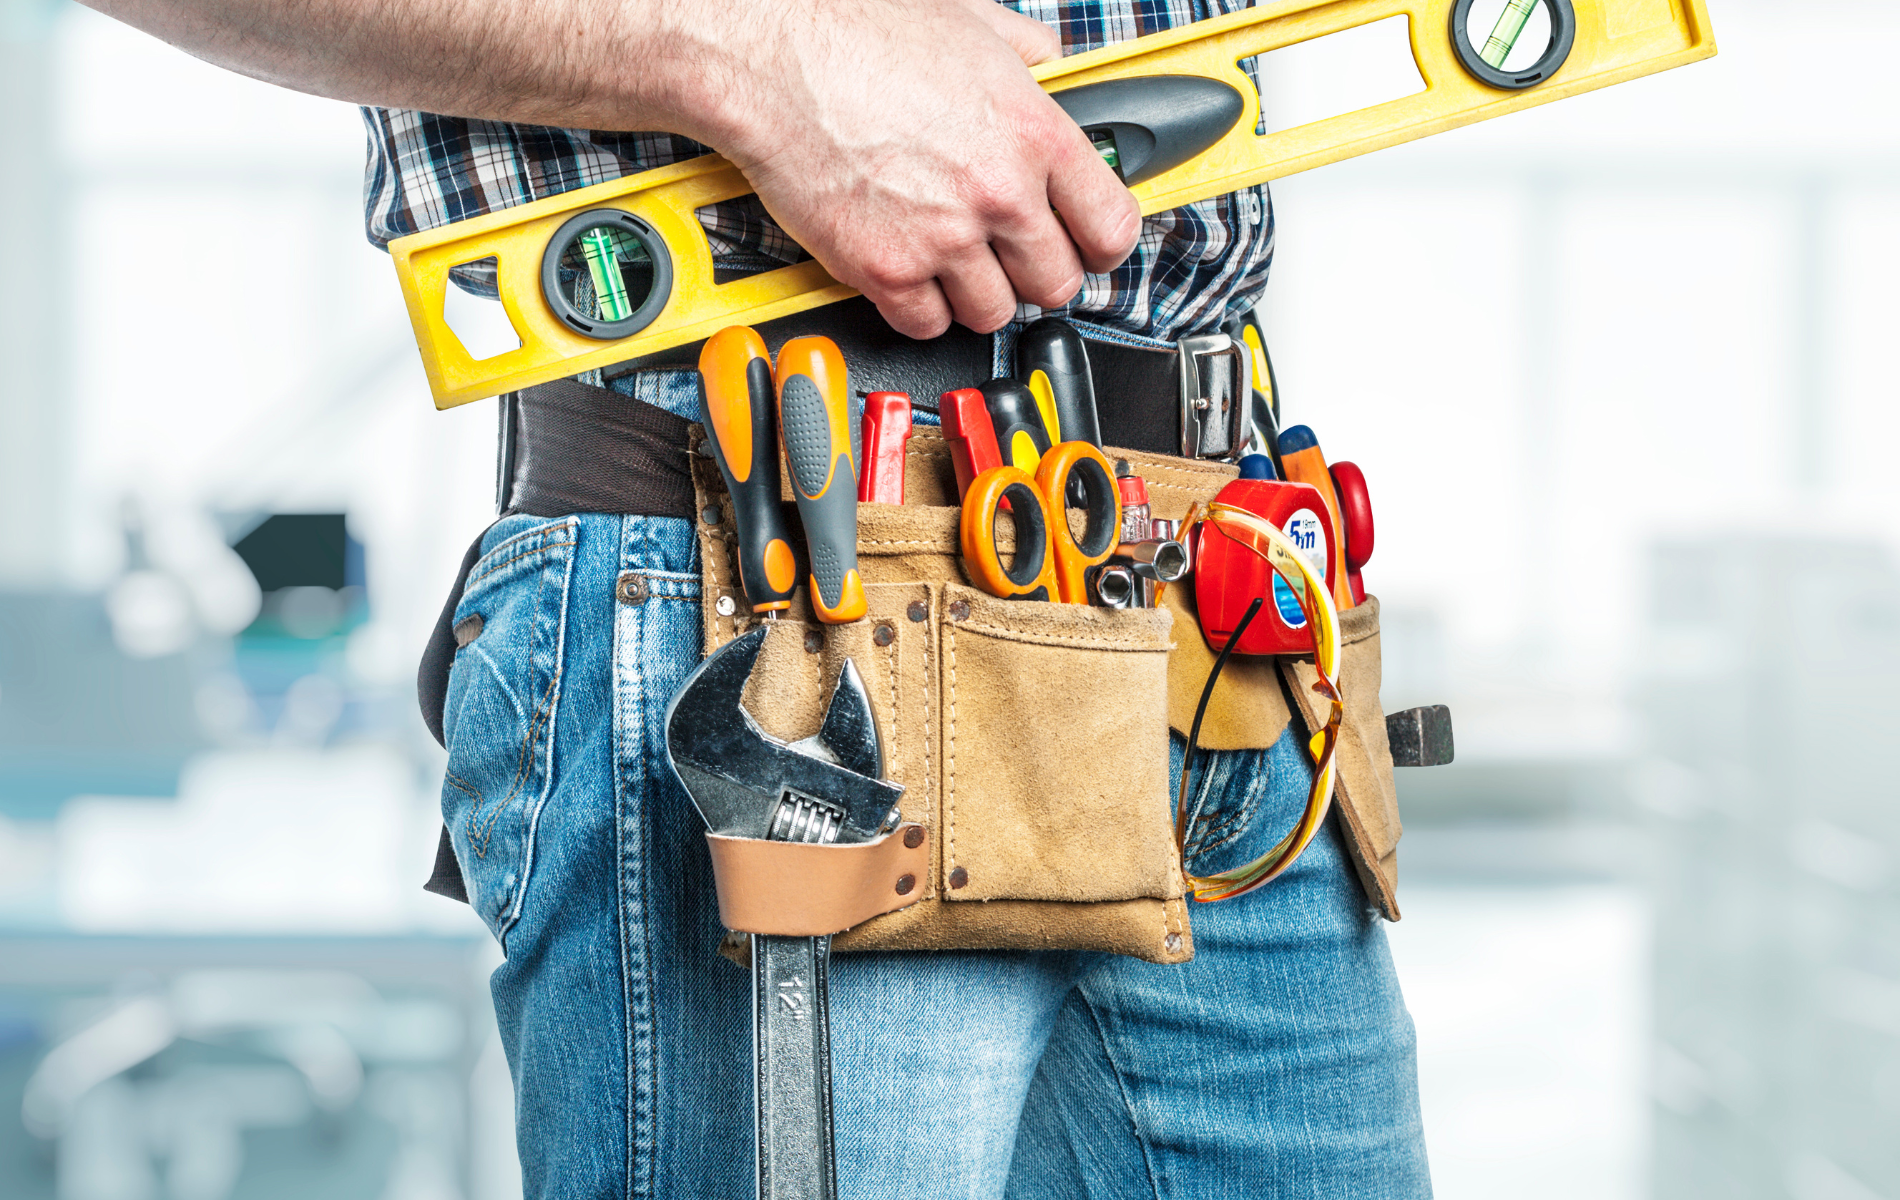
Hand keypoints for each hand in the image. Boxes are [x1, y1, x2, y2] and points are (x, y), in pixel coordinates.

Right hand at [693, 0, 1141, 337]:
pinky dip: (919, 308)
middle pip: (1056, 283)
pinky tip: (907, 271)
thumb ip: (1027, 54)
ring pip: (993, 313)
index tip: (1090, 246)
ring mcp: (942, 239)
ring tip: (953, 262)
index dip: (1103, 244)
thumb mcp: (971, 21)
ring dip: (977, 295)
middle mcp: (998, 193)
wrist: (774, 53)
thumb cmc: (857, 28)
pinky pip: (926, 323)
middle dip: (1036, 274)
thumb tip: (1052, 68)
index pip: (1110, 225)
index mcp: (1032, 132)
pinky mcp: (885, 270)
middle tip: (1012, 256)